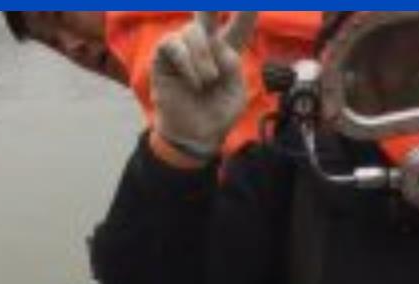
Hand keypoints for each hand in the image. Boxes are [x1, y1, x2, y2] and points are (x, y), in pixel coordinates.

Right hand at [151, 11, 255, 157]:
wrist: (195, 135)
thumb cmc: (216, 115)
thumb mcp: (236, 94)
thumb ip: (233, 67)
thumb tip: (218, 47)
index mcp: (226, 53)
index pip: (239, 26)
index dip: (245, 12)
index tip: (254, 0)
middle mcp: (204, 45)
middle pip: (207, 12)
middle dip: (210, 3)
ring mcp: (183, 48)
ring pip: (194, 32)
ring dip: (203, 58)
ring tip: (206, 82)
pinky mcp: (164, 56)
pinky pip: (176, 45)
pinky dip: (188, 64)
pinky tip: (193, 82)